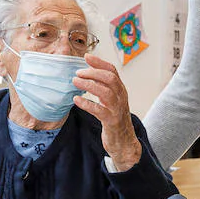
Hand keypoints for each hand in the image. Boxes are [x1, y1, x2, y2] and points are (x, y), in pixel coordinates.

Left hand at [71, 54, 142, 171]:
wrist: (124, 142)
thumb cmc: (114, 120)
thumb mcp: (111, 101)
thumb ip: (103, 88)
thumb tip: (87, 74)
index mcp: (120, 90)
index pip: (112, 71)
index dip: (99, 62)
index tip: (86, 56)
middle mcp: (121, 97)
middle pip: (110, 78)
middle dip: (93, 72)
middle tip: (78, 72)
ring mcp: (117, 109)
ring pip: (106, 92)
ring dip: (89, 85)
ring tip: (75, 82)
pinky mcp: (112, 122)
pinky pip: (99, 110)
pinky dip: (87, 104)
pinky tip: (76, 100)